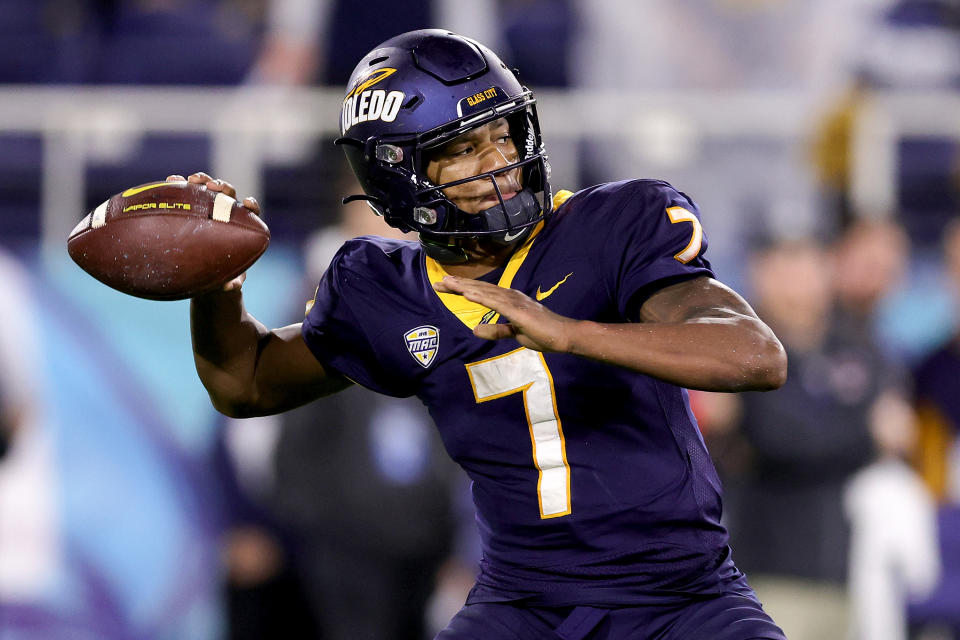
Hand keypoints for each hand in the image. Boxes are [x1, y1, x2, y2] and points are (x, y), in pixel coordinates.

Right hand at [167, 172, 259, 291]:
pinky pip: (186, 194)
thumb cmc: (224, 277)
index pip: (251, 211)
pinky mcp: (191, 207)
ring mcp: (208, 208)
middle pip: (229, 195)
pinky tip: (169, 181)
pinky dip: (179, 186)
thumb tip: (232, 286)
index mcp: (242, 227)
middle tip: (213, 187)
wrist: (207, 275)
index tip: (247, 203)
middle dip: (222, 187)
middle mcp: (227, 214)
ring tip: (191, 180)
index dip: (250, 205)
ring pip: (208, 190)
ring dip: (202, 181)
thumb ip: (234, 282)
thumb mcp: (229, 281)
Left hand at [433, 276, 578, 351]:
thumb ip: (496, 331)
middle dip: (458, 285)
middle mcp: (510, 296)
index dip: (463, 288)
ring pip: (485, 293)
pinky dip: (481, 298)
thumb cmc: (543, 334)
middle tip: (438, 283)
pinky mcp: (518, 311)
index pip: (482, 293)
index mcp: (509, 300)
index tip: (446, 286)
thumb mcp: (514, 334)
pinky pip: (496, 303)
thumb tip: (474, 329)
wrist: (563, 336)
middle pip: (480, 289)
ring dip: (466, 288)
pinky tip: (468, 294)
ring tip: (448, 284)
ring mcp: (515, 302)